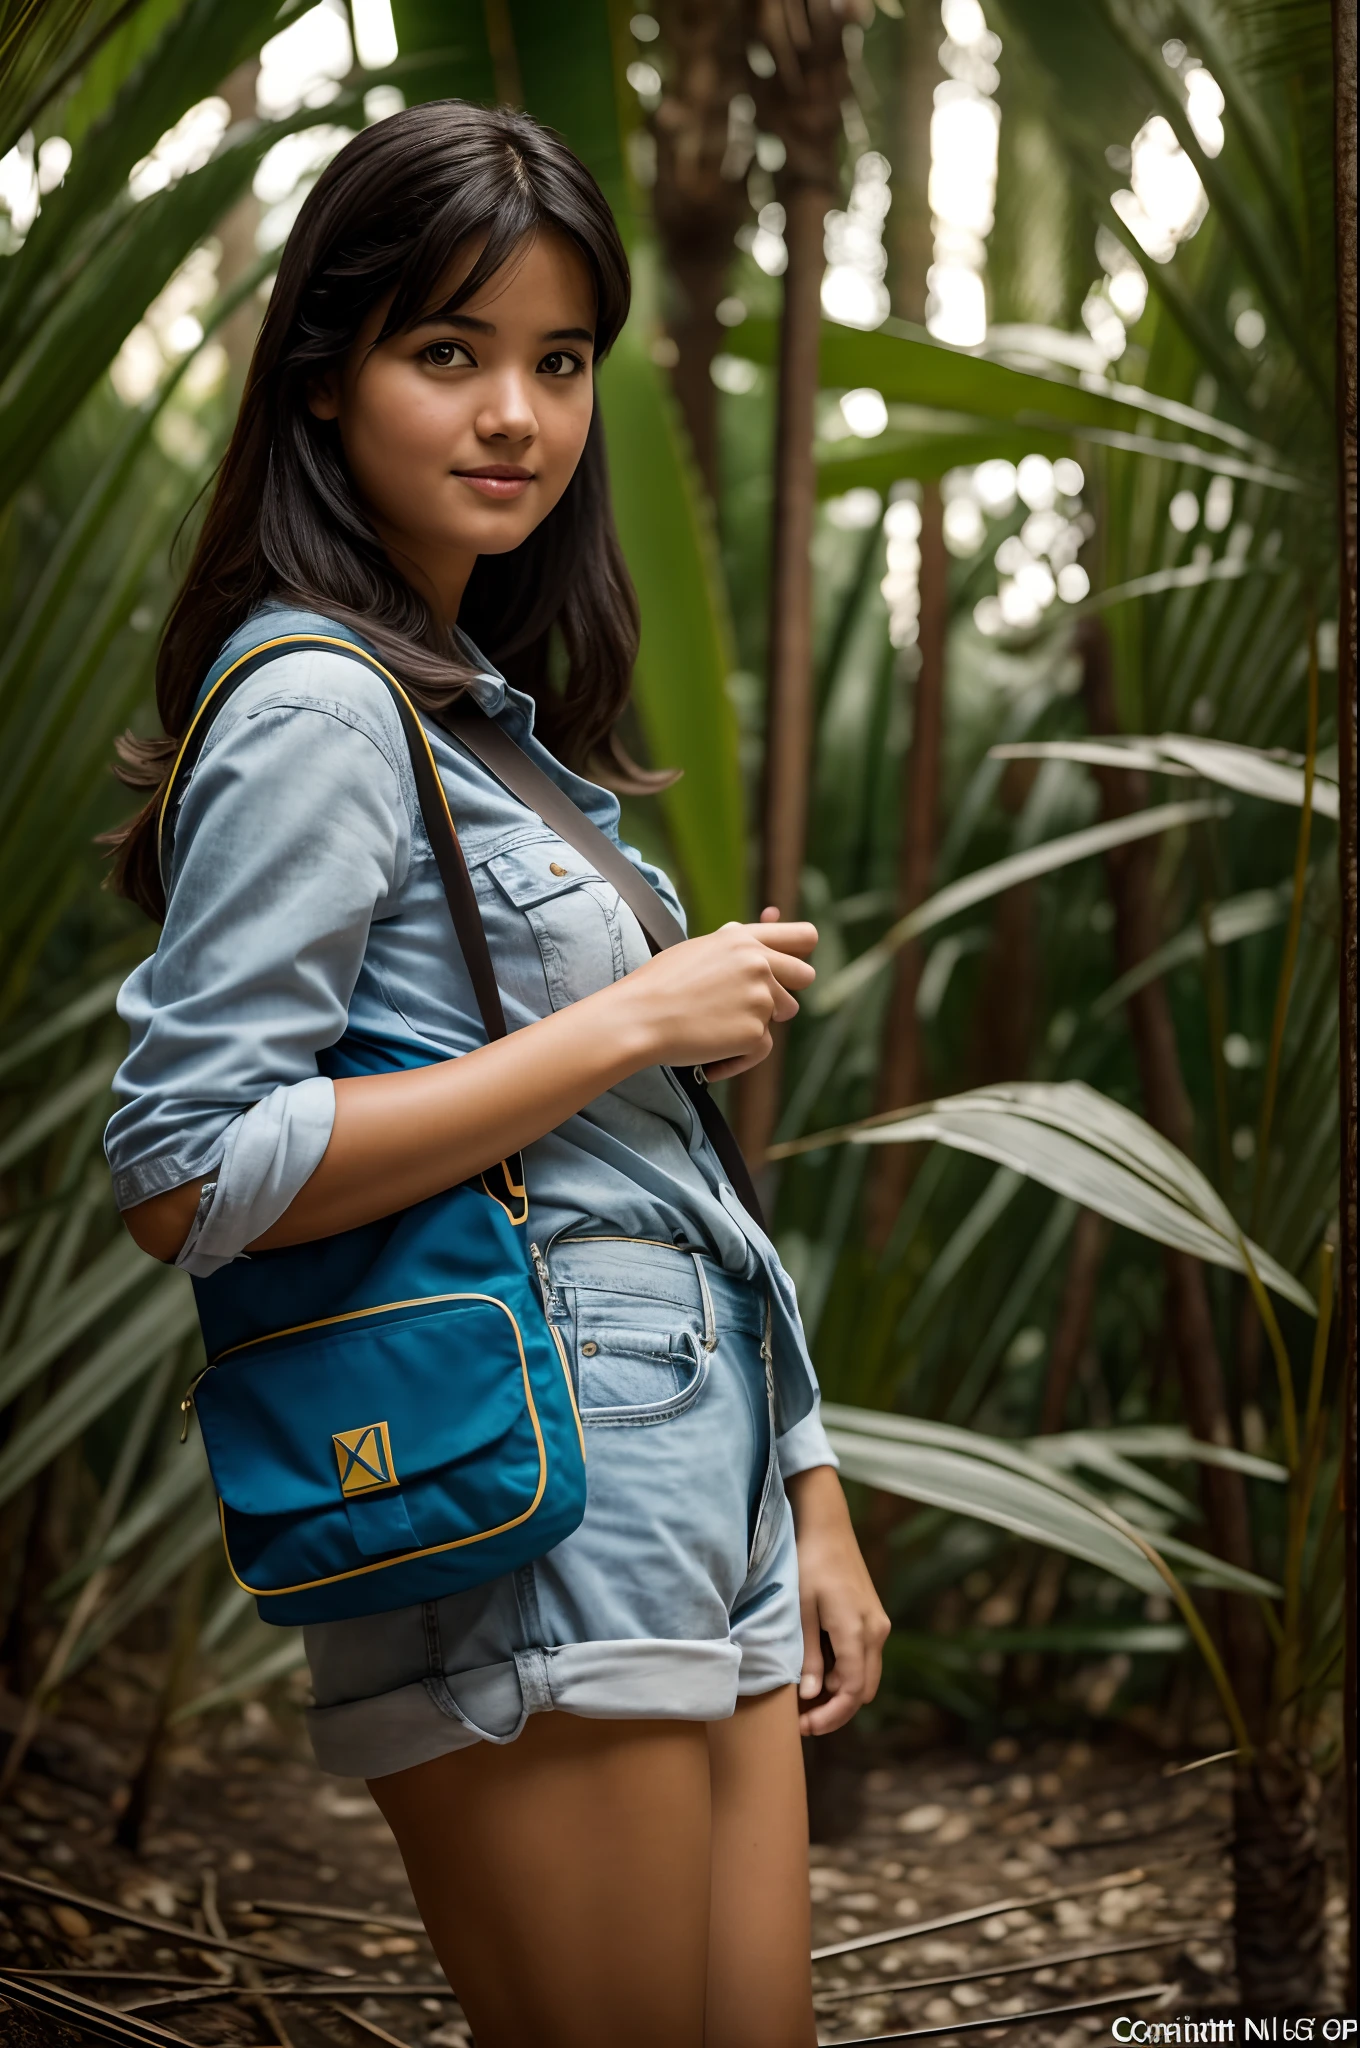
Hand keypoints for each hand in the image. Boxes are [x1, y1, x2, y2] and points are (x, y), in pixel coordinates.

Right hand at [615, 907, 816, 1078]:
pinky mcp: (755, 1032)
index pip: (804, 936)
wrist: (639, 1017)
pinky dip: (738, 1058)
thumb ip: (734, 943)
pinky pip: (762, 1049)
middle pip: (805, 976)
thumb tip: (761, 922)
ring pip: (783, 1014)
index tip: (788, 969)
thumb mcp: (699, 949)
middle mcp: (758, 962)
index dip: (800, 953)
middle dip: (785, 992)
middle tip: (753, 1007)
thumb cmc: (659, 984)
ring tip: (718, 1030)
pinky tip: (710, 1059)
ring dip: (758, 1024)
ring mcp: (760, 997)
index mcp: (742, 938)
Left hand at [785, 1464, 890, 1736]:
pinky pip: (864, 1659)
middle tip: (800, 1717)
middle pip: (862, 1691)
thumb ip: (807, 1655)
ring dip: (840, 1692)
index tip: (803, 1728)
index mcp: (857, 1631)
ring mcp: (878, 1624)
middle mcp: (876, 1632)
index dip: (829, 1717)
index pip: (850, 1692)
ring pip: (865, 1677)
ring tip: (804, 1695)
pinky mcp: (873, 1618)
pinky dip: (845, 1673)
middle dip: (835, 1710)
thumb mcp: (800, 1610)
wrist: (827, 1527)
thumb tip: (809, 1696)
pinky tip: (817, 1669)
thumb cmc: (808, 1564)